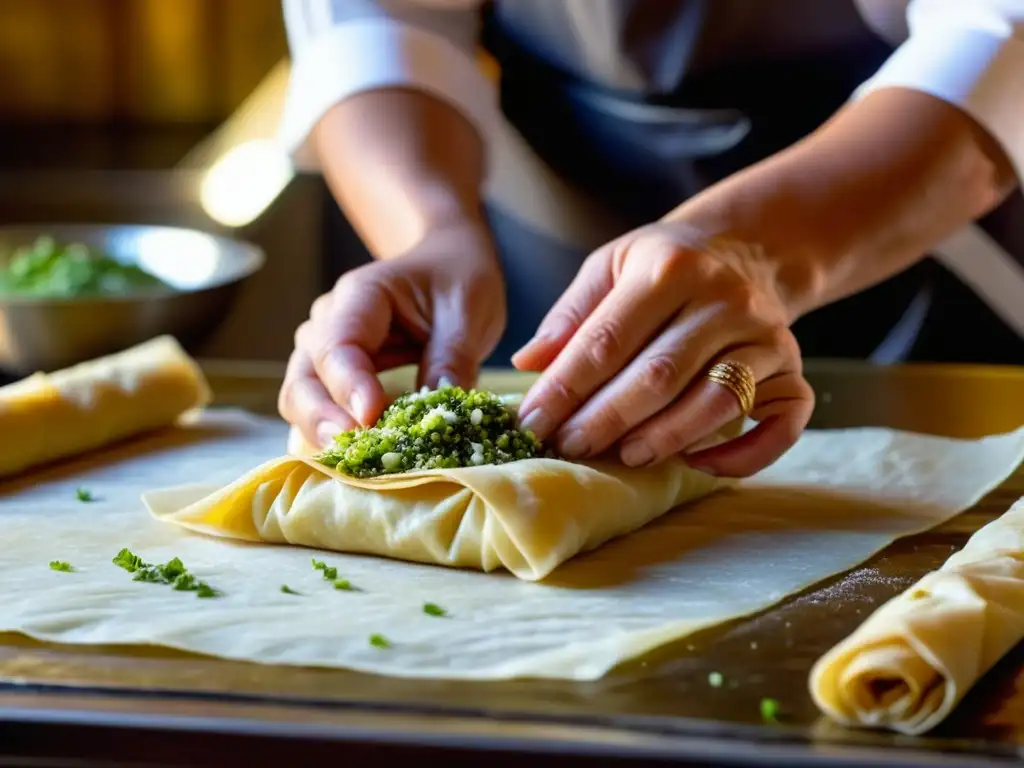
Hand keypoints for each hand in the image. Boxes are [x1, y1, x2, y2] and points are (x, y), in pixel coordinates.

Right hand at [279, 220, 505, 447]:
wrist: (447, 265)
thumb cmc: (455, 280)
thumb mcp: (467, 310)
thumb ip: (453, 357)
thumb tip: (441, 412)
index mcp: (361, 295)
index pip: (338, 344)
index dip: (349, 384)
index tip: (371, 416)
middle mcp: (328, 323)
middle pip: (304, 379)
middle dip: (321, 420)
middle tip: (352, 453)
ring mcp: (324, 354)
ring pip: (302, 401)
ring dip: (322, 436)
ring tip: (355, 465)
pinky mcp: (335, 381)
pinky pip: (322, 414)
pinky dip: (335, 438)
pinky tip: (360, 462)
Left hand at [512, 222, 813, 476]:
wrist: (749, 250)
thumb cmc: (665, 266)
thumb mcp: (612, 266)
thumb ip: (571, 314)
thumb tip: (528, 363)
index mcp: (669, 268)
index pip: (607, 339)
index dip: (565, 387)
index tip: (533, 423)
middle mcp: (724, 299)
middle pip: (660, 374)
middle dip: (607, 418)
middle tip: (570, 448)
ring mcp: (765, 336)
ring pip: (717, 400)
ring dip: (666, 438)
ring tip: (624, 457)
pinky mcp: (794, 369)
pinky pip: (783, 422)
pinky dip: (745, 455)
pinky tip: (699, 464)